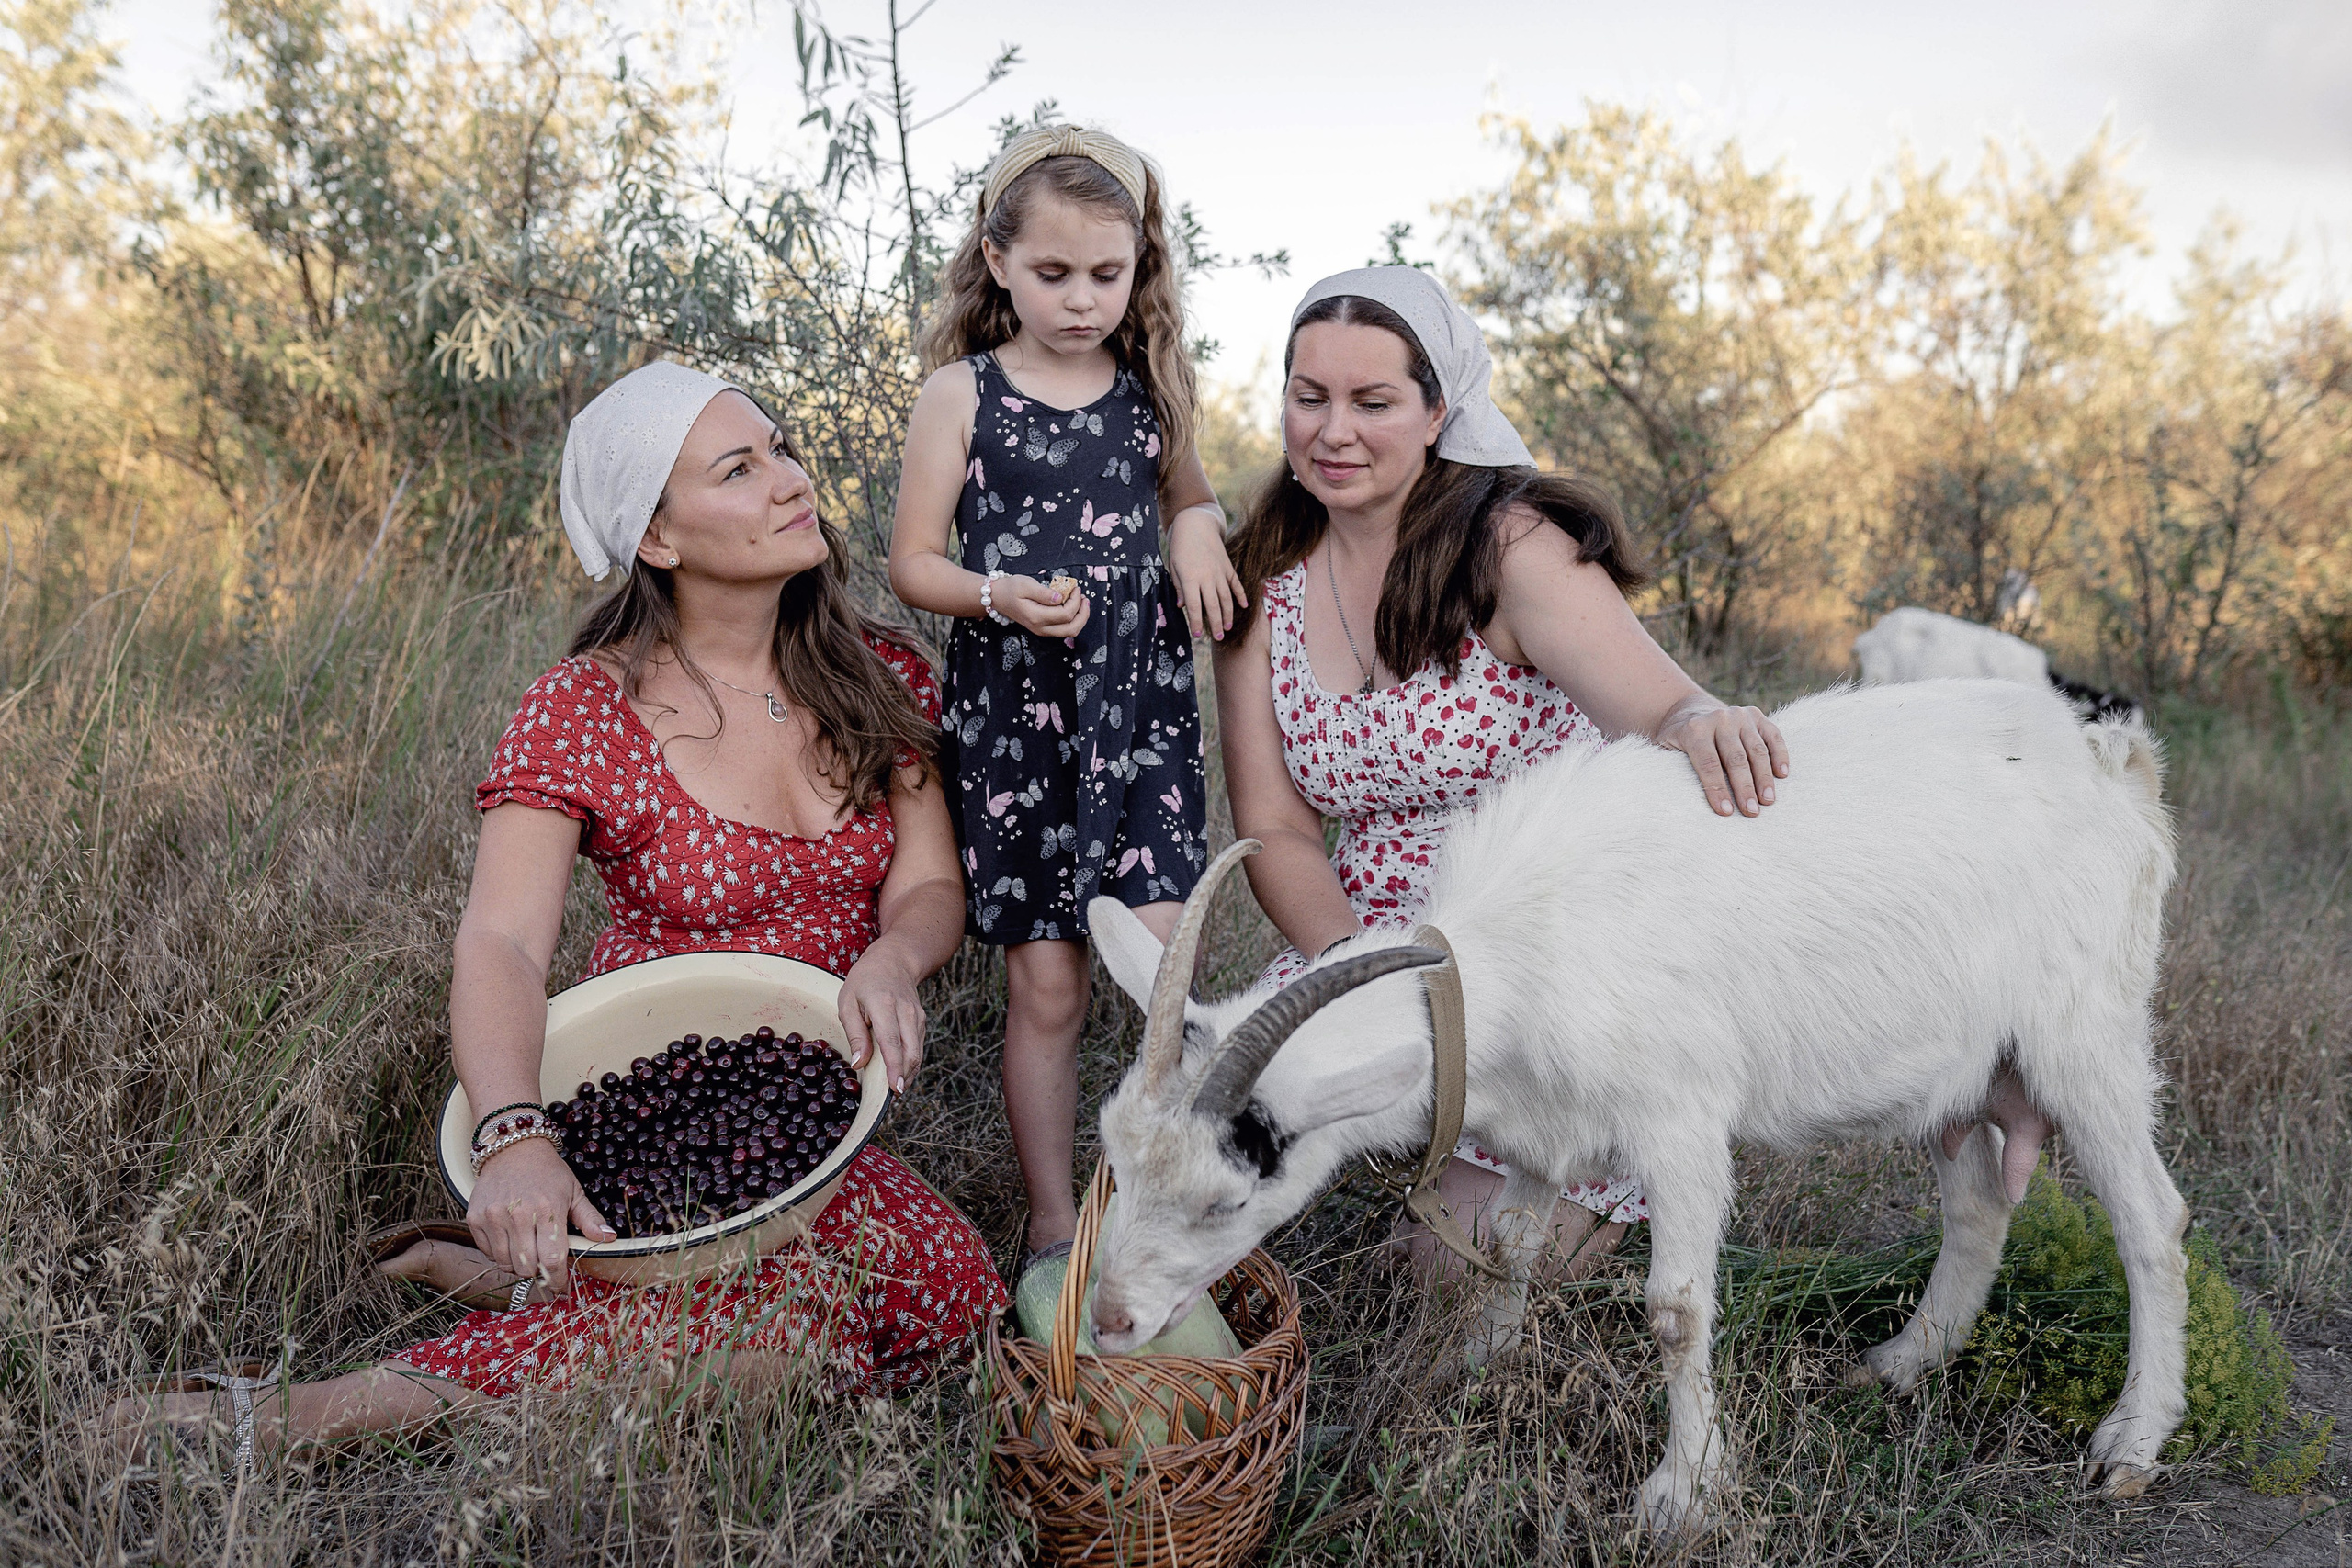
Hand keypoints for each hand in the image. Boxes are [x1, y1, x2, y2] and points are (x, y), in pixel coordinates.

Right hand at [466, 1136, 613, 1298]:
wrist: (513, 1149)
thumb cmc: (548, 1173)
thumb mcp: (574, 1192)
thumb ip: (590, 1219)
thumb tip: (609, 1239)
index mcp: (547, 1210)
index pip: (552, 1260)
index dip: (558, 1280)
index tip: (561, 1287)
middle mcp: (518, 1215)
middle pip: (527, 1267)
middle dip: (538, 1272)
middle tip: (544, 1263)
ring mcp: (494, 1217)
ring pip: (505, 1263)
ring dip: (518, 1264)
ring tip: (527, 1249)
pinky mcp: (475, 1218)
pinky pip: (487, 1252)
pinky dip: (499, 1254)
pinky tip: (510, 1239)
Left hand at [839, 944, 926, 1092]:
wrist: (895, 961)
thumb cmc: (865, 981)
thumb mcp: (848, 1002)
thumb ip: (855, 1033)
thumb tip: (860, 1063)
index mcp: (884, 1004)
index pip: (892, 1041)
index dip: (894, 1067)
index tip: (895, 1088)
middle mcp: (906, 1012)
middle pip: (911, 1051)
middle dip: (904, 1076)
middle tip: (893, 1096)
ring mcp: (917, 1017)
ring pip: (917, 1053)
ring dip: (907, 1073)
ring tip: (894, 1088)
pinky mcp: (921, 1023)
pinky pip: (917, 1048)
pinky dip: (909, 1063)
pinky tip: (899, 1073)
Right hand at [1000, 574, 1089, 639]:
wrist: (998, 597)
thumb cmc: (1011, 588)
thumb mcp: (1026, 585)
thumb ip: (1044, 593)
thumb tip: (1060, 597)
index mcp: (1036, 617)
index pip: (1066, 614)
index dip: (1075, 601)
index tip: (1075, 588)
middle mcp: (1040, 628)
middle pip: (1071, 629)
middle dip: (1083, 614)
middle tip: (1084, 598)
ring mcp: (1042, 630)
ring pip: (1069, 632)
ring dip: (1080, 618)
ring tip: (1082, 601)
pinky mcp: (1043, 629)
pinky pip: (1063, 629)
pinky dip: (1073, 619)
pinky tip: (1073, 606)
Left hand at [1166, 508, 1246, 640]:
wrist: (1195, 523)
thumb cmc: (1179, 546)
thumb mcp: (1173, 566)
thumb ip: (1179, 587)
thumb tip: (1182, 606)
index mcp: (1190, 579)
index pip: (1194, 607)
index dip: (1196, 622)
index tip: (1196, 635)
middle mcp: (1207, 577)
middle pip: (1213, 606)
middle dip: (1216, 624)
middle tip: (1217, 637)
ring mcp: (1219, 572)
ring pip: (1226, 598)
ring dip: (1228, 614)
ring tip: (1228, 627)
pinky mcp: (1227, 566)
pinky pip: (1236, 584)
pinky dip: (1241, 595)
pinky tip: (1245, 606)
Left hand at [1654, 698, 1788, 816]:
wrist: (1690, 712)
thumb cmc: (1678, 741)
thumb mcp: (1665, 750)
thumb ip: (1669, 768)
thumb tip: (1676, 799)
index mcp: (1695, 729)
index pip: (1708, 763)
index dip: (1717, 789)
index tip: (1726, 812)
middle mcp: (1719, 719)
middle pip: (1735, 759)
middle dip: (1744, 788)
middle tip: (1752, 812)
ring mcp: (1740, 716)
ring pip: (1756, 750)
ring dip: (1764, 777)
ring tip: (1768, 801)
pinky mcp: (1756, 716)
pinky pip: (1773, 736)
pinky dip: (1780, 754)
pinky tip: (1782, 775)